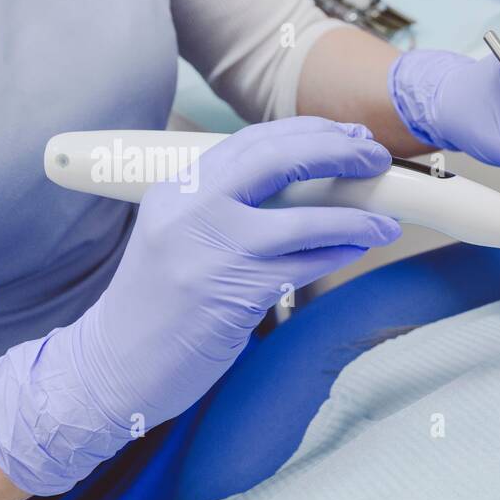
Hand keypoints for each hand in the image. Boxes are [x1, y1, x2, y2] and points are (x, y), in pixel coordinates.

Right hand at [0, 117, 401, 495]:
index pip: (251, 141)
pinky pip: (303, 266)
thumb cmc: (156, 306)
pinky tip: (358, 249)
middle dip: (336, 152)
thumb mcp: (179, 237)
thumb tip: (305, 187)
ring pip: (302, 220)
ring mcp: (210, 251)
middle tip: (375, 160)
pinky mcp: (231, 293)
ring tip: (386, 221)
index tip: (348, 137)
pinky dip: (338, 253)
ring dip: (354, 218)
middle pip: (277, 160)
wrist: (113, 366)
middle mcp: (190, 211)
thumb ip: (227, 207)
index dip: (309, 132)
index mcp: (177, 189)